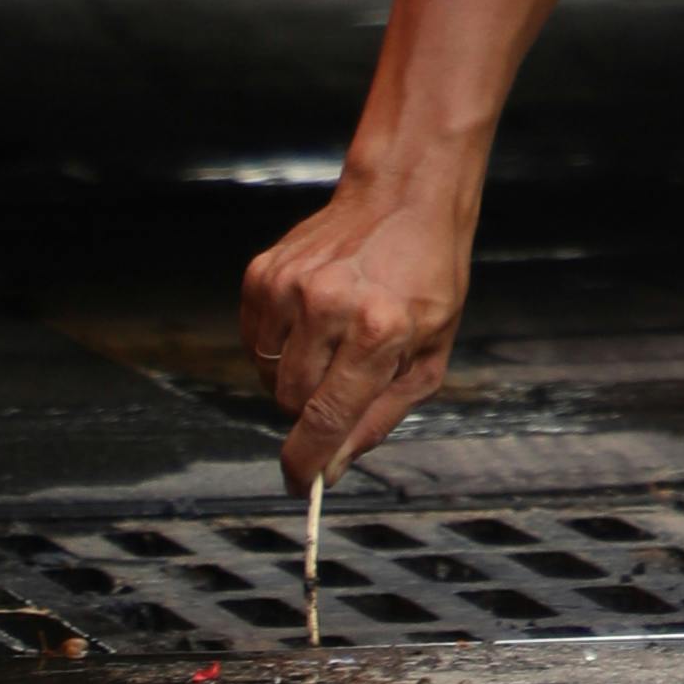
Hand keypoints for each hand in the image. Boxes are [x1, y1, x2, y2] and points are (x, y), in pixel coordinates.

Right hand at [243, 158, 476, 485]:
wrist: (404, 198)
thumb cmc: (426, 278)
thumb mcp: (430, 355)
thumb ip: (381, 417)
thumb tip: (336, 465)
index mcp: (379, 331)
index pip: (326, 417)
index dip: (307, 462)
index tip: (301, 485)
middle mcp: (328, 306)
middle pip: (291, 402)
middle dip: (312, 411)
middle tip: (343, 381)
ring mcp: (289, 287)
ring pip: (268, 376)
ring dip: (295, 378)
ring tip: (333, 343)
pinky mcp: (263, 274)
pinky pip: (254, 343)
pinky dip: (277, 348)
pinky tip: (312, 323)